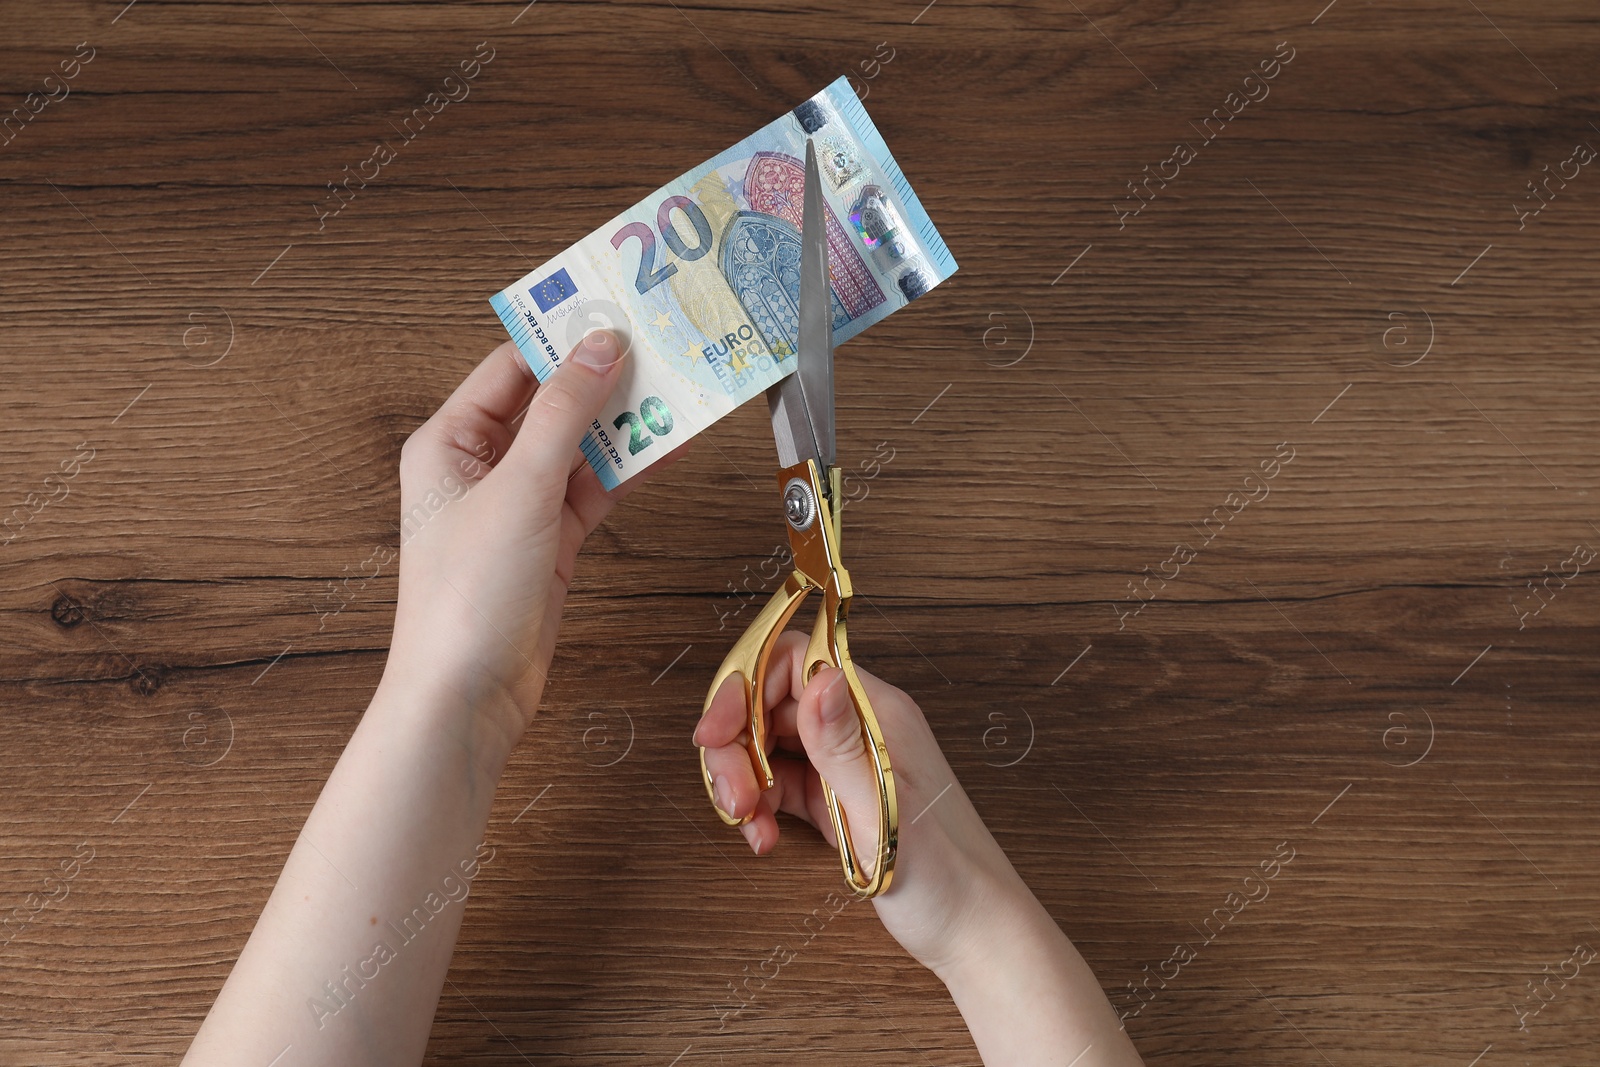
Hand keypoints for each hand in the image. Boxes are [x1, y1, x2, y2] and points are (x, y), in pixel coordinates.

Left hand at [383, 332, 673, 754]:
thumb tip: (600, 346)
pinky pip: (597, 488)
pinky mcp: (551, 541)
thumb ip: (564, 413)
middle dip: (605, 379)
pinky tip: (672, 444)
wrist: (469, 696)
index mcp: (448, 441)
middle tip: (662, 347)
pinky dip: (632, 469)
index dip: (565, 340)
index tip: (618, 313)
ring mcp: (519, 504)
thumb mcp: (519, 488)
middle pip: (552, 402)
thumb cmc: (466, 598)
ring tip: (680, 390)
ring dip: (627, 424)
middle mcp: (481, 467)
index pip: (512, 367)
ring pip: (581, 445)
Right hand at [693, 634, 1027, 974]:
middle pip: (770, 703)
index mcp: (876, 713)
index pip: (795, 662)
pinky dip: (759, 806)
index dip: (746, 688)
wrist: (971, 930)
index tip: (718, 732)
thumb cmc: (946, 873)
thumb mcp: (884, 809)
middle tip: (732, 795)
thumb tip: (821, 678)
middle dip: (736, 746)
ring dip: (743, 779)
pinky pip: (779, 782)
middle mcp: (858, 728)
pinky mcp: (834, 796)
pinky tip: (763, 835)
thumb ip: (843, 744)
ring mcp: (844, 762)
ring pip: (767, 744)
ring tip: (747, 822)